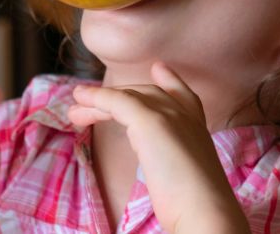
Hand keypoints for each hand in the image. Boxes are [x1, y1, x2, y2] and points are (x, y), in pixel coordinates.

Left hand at [67, 62, 249, 233]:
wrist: (205, 209)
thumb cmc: (195, 205)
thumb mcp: (187, 178)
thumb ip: (175, 165)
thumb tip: (167, 178)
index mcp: (198, 128)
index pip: (184, 95)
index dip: (170, 81)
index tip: (159, 70)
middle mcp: (186, 115)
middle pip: (148, 94)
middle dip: (118, 97)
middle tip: (88, 102)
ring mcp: (170, 115)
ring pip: (129, 97)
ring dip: (98, 101)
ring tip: (74, 110)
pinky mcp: (150, 121)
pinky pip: (117, 102)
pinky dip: (97, 98)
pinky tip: (79, 101)